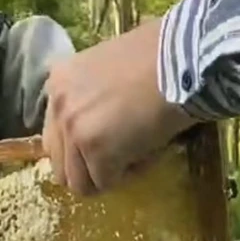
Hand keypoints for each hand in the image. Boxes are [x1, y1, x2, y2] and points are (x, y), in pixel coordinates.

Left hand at [42, 18, 194, 195]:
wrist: (184, 60)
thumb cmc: (160, 57)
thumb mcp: (109, 68)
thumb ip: (92, 97)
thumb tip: (100, 127)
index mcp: (59, 83)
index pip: (55, 137)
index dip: (82, 148)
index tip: (111, 142)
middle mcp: (58, 106)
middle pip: (60, 165)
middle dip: (89, 168)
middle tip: (120, 158)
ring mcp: (74, 130)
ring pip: (79, 183)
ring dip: (108, 176)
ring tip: (136, 154)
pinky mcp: (96, 151)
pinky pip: (106, 183)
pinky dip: (129, 175)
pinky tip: (148, 152)